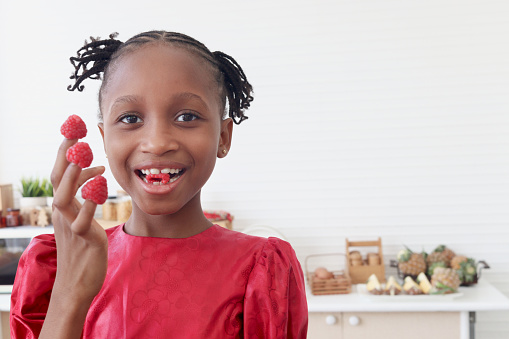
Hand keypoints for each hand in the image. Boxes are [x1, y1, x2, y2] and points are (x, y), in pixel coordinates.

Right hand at [50, 138, 107, 303]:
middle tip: (77, 135)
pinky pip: (82, 221)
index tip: (76, 134)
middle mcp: (62, 213)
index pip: (60, 174)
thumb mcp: (82, 218)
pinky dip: (88, 205)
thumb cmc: (83, 248)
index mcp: (63, 207)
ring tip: (83, 158)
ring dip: (72, 177)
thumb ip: (86, 197)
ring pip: (64, 198)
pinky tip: (97, 192)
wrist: (77, 282)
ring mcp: (71, 226)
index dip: (65, 153)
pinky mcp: (84, 239)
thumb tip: (95, 174)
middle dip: (65, 156)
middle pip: (58, 179)